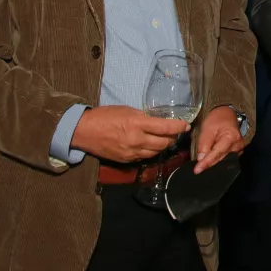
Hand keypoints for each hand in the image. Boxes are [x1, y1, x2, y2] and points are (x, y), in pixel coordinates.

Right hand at [70, 105, 188, 162]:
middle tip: (177, 132)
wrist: (84, 131)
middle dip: (173, 138)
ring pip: (156, 152)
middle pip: (164, 143)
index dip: (179, 127)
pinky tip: (151, 145)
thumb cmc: (105, 116)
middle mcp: (137, 140)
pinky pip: (145, 157)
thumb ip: (143, 117)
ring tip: (166, 139)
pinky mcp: (126, 160)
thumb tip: (157, 121)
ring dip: (164, 146)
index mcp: (138, 124)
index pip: (166, 128)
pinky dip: (151, 151)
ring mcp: (132, 152)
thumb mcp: (127, 110)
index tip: (186, 125)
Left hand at [194, 106, 244, 173]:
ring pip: (222, 159)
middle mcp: (237, 145)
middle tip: (196, 168)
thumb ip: (204, 144)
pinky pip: (224, 158)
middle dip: (208, 163)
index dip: (206, 162)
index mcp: (231, 138)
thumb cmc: (217, 119)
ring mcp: (238, 149)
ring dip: (211, 161)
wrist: (225, 113)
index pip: (217, 153)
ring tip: (201, 164)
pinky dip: (216, 159)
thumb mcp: (207, 129)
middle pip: (220, 158)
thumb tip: (201, 159)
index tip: (197, 170)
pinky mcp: (235, 151)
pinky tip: (209, 160)